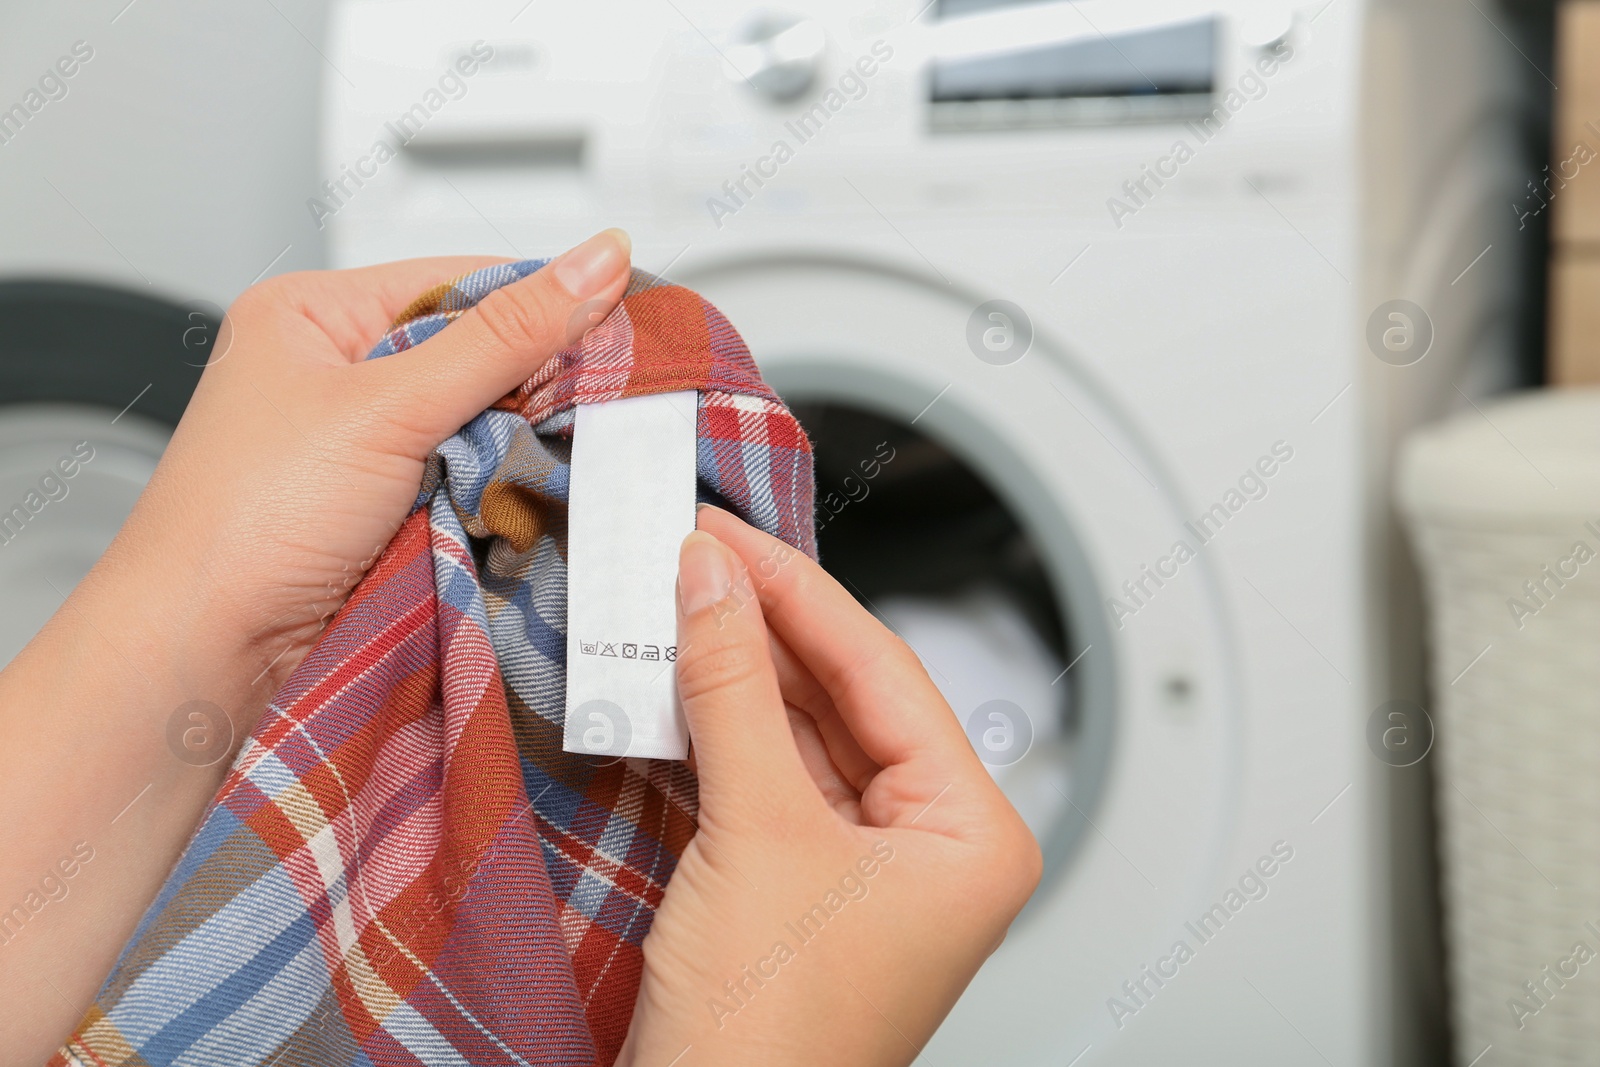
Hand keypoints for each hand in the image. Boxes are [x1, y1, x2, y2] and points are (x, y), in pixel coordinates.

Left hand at [119, 230, 630, 694]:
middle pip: (474, 354)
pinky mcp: (381, 510)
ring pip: (477, 424)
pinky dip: (499, 492)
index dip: (542, 304)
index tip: (623, 323)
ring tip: (566, 456)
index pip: (460, 281)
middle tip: (602, 402)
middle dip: (533, 385)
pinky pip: (467, 481)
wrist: (203, 650)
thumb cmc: (249, 518)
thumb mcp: (390, 406)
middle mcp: (334, 372)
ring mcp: (358, 447)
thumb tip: (597, 261)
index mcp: (313, 314)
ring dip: (519, 446)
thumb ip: (504, 337)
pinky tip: (528, 498)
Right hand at [619, 506, 1041, 1065]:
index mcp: (972, 834)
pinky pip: (768, 781)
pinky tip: (675, 678)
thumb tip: (713, 579)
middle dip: (765, 624)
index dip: (799, 592)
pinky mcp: (801, 885)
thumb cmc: (768, 1037)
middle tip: (697, 551)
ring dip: (734, 673)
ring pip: (801, 735)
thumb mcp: (755, 831)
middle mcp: (934, 846)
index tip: (730, 533)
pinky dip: (718, 732)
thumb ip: (734, 689)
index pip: (885, 671)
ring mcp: (867, 868)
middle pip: (846, 696)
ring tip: (676, 597)